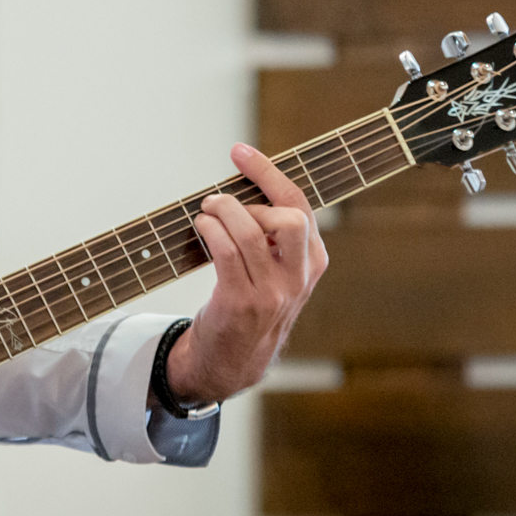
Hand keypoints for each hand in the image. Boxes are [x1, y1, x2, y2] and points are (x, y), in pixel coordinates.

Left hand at [171, 144, 329, 406]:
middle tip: (222, 201)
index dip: (268, 173)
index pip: (299, 206)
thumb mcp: (278, 274)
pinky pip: (227, 253)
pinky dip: (210, 231)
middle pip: (289, 218)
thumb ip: (273, 238)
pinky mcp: (241, 303)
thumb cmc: (251, 307)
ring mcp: (272, 293)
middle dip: (251, 198)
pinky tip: (202, 228)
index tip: (240, 153)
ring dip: (221, 212)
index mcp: (313, 263)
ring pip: (251, 233)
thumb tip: (244, 186)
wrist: (234, 363)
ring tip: (206, 211)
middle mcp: (298, 278)